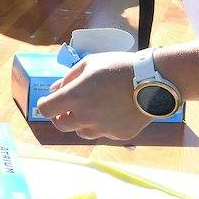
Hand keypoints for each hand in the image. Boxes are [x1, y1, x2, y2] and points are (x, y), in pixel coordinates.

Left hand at [36, 51, 151, 140]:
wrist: (153, 80)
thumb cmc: (119, 67)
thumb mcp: (89, 63)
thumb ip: (68, 78)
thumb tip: (54, 90)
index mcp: (74, 97)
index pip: (46, 110)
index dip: (45, 104)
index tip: (49, 101)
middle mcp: (86, 117)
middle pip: (61, 125)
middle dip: (60, 116)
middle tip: (67, 108)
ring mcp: (103, 129)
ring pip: (82, 132)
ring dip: (81, 122)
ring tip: (93, 107)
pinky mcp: (119, 135)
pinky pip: (104, 133)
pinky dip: (103, 125)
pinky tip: (113, 111)